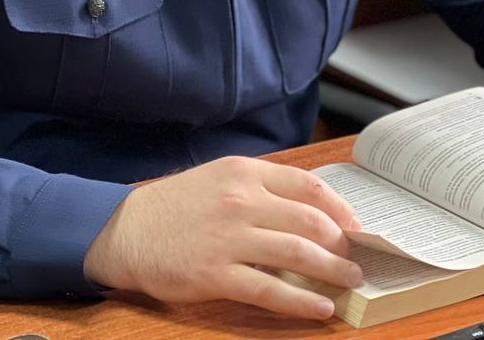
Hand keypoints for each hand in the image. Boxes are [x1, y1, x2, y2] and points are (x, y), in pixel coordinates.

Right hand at [83, 155, 363, 319]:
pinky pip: (270, 290)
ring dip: (332, 271)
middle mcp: (240, 201)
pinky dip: (302, 301)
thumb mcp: (219, 179)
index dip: (340, 208)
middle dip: (343, 243)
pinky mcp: (216, 274)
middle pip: (310, 221)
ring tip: (350, 282)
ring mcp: (229, 238)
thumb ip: (260, 190)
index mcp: (244, 174)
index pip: (308, 185)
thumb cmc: (176, 206)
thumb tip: (310, 212)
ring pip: (297, 254)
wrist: (125, 230)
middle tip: (358, 259)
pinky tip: (320, 308)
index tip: (356, 225)